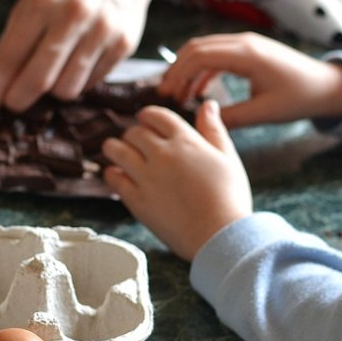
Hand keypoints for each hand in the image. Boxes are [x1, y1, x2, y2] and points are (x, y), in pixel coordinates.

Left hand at [0, 0, 154, 127]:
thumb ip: (16, 33)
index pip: (10, 57)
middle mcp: (73, 15)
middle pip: (38, 81)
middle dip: (18, 100)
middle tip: (12, 101)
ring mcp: (102, 31)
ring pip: (66, 89)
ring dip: (51, 90)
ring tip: (50, 71)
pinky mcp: (123, 45)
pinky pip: (90, 83)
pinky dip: (77, 80)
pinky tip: (75, 61)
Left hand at [103, 100, 251, 260]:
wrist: (219, 236)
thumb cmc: (229, 198)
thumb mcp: (227, 158)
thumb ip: (214, 129)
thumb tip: (208, 104)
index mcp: (185, 141)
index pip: (156, 115)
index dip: (148, 116)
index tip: (146, 121)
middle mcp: (162, 154)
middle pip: (134, 132)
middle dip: (133, 134)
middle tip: (135, 143)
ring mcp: (146, 176)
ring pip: (115, 150)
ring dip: (114, 148)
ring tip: (117, 152)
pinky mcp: (136, 199)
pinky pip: (113, 178)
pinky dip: (112, 173)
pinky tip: (117, 175)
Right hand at [157, 33, 341, 128]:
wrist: (327, 85)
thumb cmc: (300, 98)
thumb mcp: (264, 112)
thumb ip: (231, 117)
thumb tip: (201, 121)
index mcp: (247, 54)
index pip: (199, 56)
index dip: (177, 74)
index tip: (166, 94)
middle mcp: (244, 43)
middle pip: (196, 47)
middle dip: (176, 69)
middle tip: (165, 94)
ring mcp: (246, 44)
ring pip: (204, 49)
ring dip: (187, 69)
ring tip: (178, 94)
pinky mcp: (249, 50)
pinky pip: (217, 54)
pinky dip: (202, 70)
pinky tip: (198, 91)